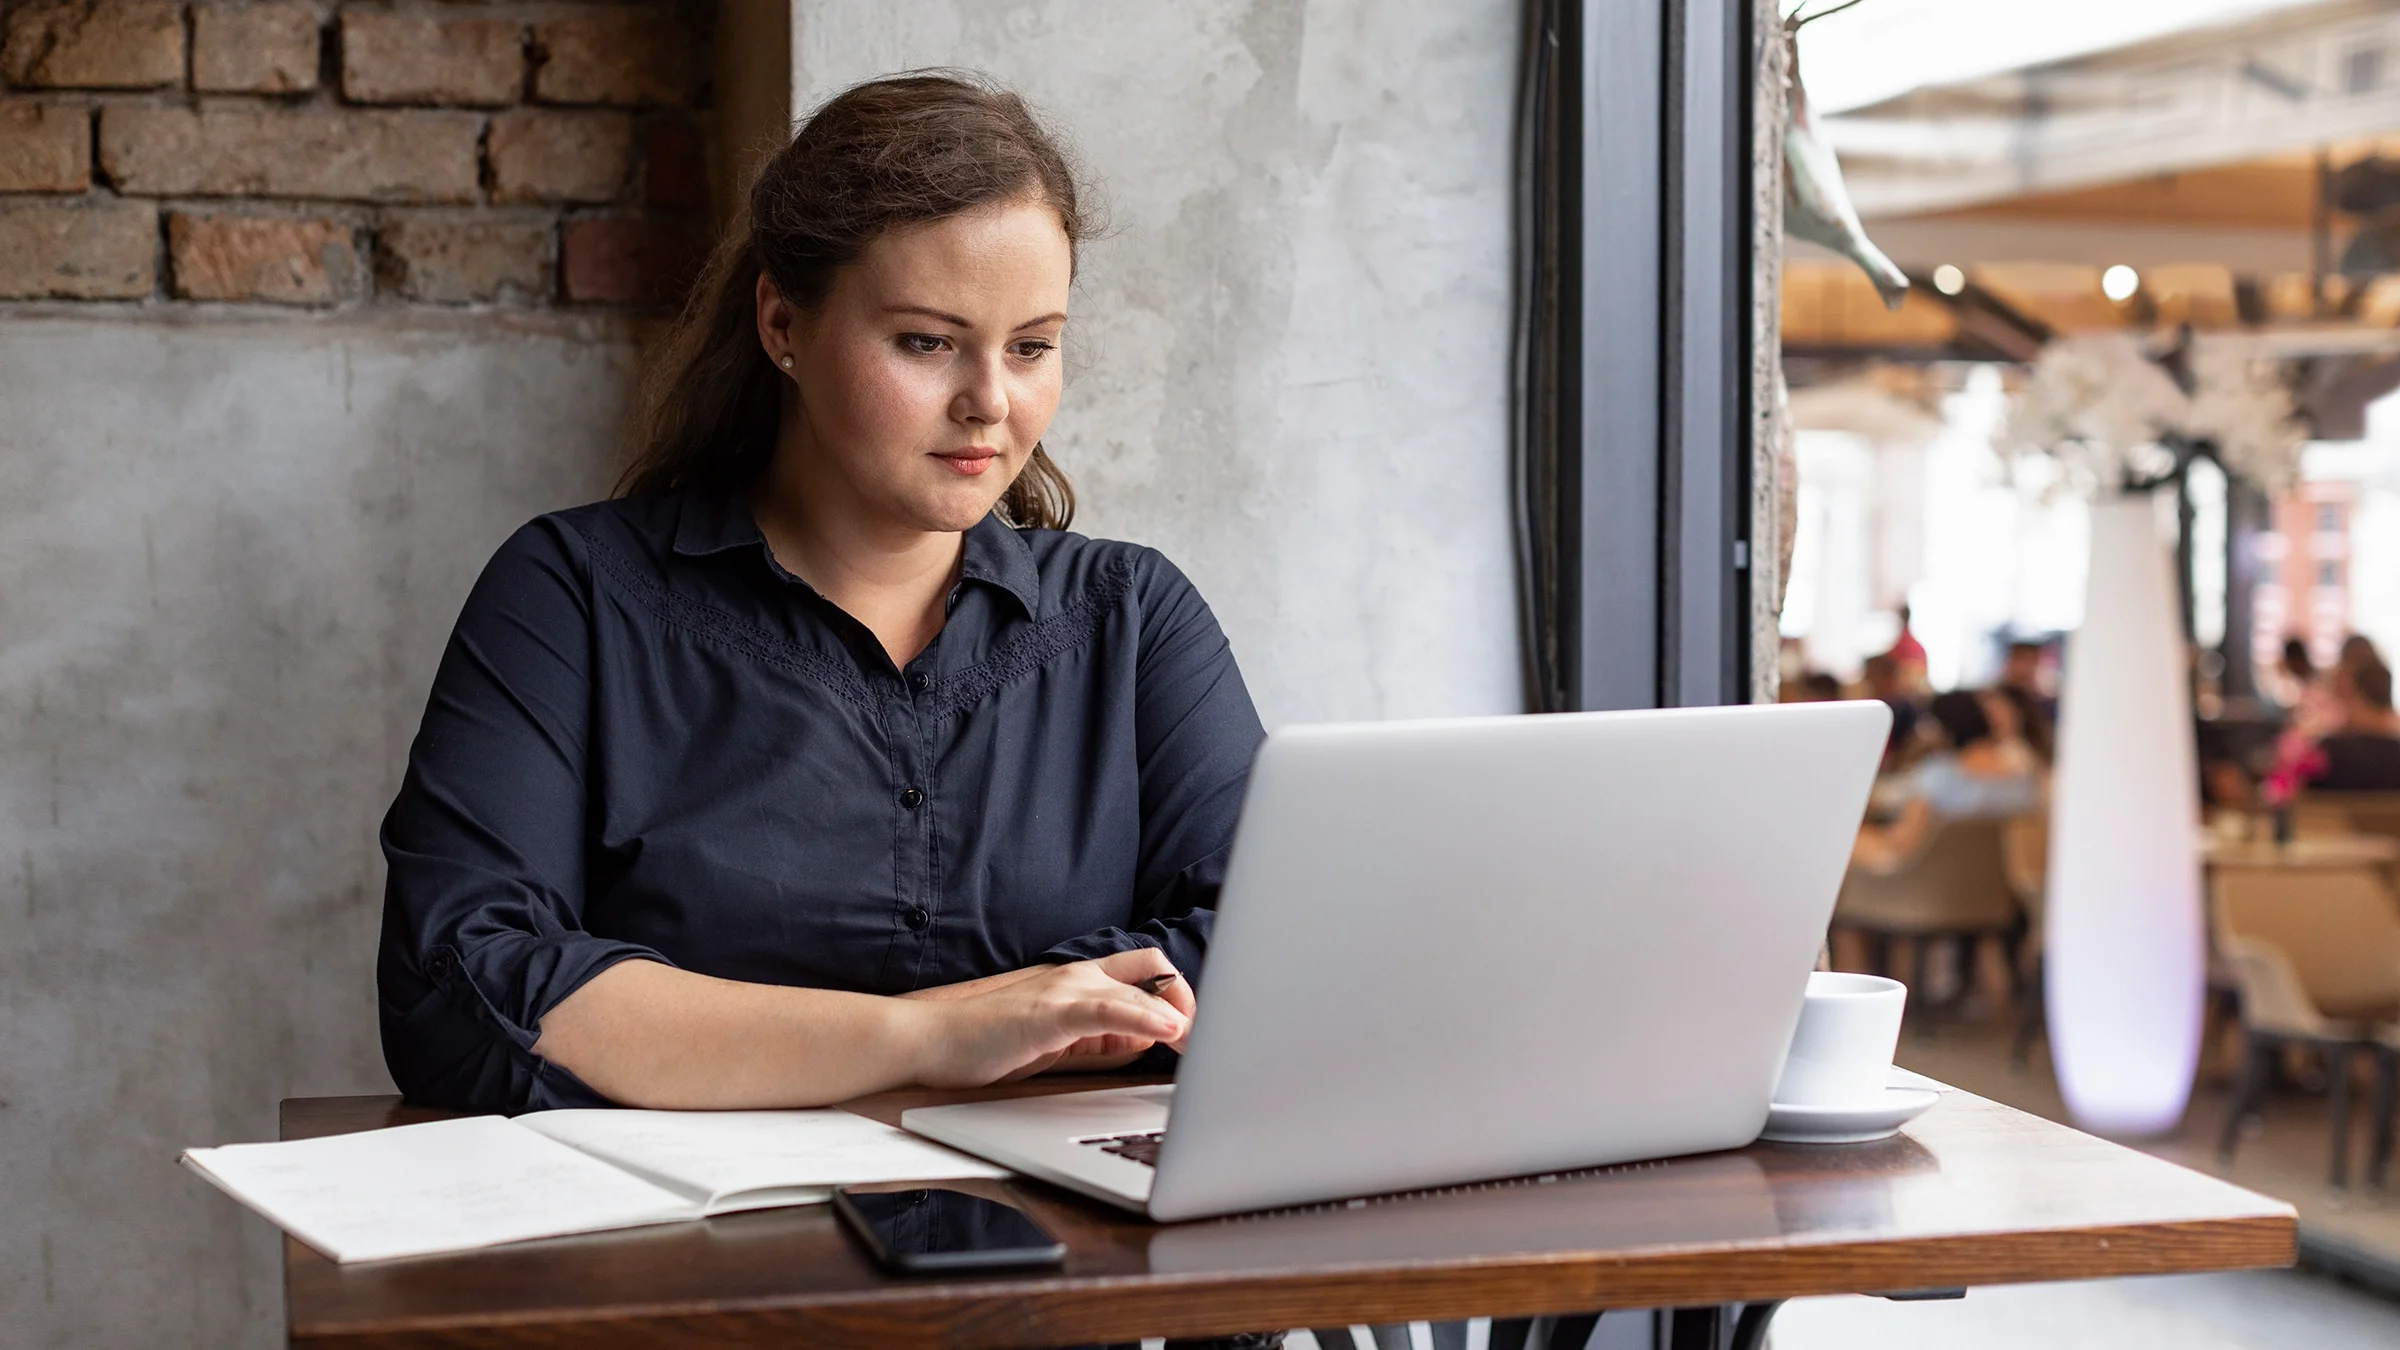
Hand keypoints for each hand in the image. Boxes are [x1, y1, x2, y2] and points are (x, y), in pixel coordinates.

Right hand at [913, 948, 1194, 1088]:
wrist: (929, 1039)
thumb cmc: (984, 1041)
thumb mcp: (1055, 1038)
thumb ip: (1098, 1037)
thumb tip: (1142, 1043)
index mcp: (1078, 981)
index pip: (1145, 972)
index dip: (1177, 996)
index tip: (1192, 1031)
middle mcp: (1076, 977)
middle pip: (1153, 970)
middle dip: (1186, 1000)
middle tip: (1199, 1040)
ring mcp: (1063, 990)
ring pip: (1138, 991)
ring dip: (1178, 1015)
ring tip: (1199, 1043)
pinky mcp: (1049, 1012)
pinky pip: (1109, 1010)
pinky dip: (1145, 1018)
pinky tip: (1169, 1031)